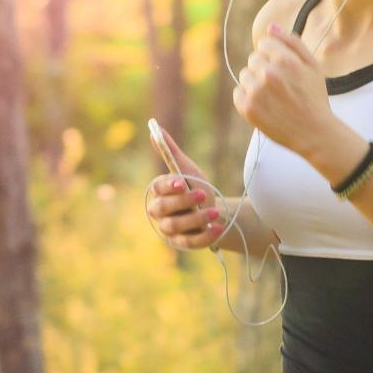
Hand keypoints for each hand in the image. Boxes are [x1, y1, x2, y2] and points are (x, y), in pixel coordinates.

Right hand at [146, 126, 225, 248]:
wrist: (214, 212)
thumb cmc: (196, 188)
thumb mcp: (187, 170)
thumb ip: (171, 152)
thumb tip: (154, 129)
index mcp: (159, 193)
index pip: (158, 189)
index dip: (169, 186)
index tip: (182, 182)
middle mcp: (159, 213)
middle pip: (163, 209)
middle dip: (183, 201)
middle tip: (202, 194)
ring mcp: (169, 230)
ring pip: (177, 226)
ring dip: (196, 219)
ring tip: (214, 212)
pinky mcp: (182, 244)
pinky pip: (190, 242)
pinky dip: (204, 236)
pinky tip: (217, 228)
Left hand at [232, 22, 335, 155]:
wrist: (314, 133)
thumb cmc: (314, 98)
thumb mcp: (313, 66)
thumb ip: (292, 42)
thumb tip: (271, 26)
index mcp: (285, 60)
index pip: (263, 44)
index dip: (273, 55)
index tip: (283, 69)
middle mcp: (269, 74)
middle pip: (253, 59)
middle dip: (264, 68)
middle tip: (280, 85)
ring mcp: (256, 92)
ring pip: (244, 75)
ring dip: (255, 83)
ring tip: (273, 96)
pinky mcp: (248, 109)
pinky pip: (238, 93)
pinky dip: (247, 98)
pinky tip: (264, 105)